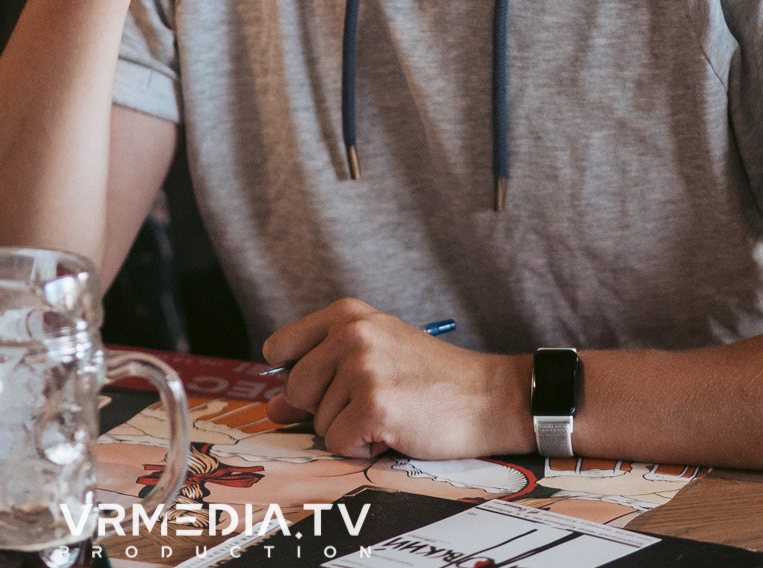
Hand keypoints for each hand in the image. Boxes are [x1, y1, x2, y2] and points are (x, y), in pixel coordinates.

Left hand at [263, 298, 534, 460]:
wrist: (489, 396)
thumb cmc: (430, 379)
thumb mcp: (373, 359)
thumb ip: (320, 377)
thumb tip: (273, 408)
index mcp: (345, 314)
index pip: (278, 347)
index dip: (297, 377)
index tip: (326, 385)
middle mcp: (350, 333)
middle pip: (295, 390)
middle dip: (325, 409)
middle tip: (371, 401)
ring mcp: (362, 367)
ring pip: (318, 422)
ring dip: (351, 430)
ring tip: (391, 413)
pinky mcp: (374, 405)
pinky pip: (338, 444)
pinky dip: (364, 449)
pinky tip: (395, 431)